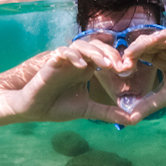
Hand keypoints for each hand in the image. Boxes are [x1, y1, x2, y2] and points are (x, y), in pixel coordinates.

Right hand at [14, 40, 130, 123]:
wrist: (33, 109)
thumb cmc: (57, 106)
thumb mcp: (88, 109)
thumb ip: (108, 112)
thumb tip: (133, 120)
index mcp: (87, 69)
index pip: (105, 55)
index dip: (117, 59)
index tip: (128, 70)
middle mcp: (77, 62)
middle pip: (96, 46)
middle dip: (110, 53)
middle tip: (121, 66)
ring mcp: (64, 61)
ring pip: (81, 45)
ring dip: (94, 52)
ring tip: (105, 64)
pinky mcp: (50, 63)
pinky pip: (62, 53)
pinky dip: (72, 56)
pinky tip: (81, 65)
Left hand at [119, 27, 165, 123]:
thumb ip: (149, 105)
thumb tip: (130, 119)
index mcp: (158, 59)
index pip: (138, 55)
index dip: (128, 61)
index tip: (121, 71)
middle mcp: (164, 49)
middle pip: (143, 45)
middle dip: (131, 52)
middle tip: (123, 63)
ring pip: (155, 37)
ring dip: (142, 43)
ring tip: (132, 53)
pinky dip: (163, 35)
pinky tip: (154, 40)